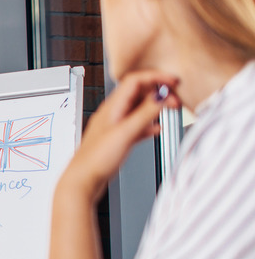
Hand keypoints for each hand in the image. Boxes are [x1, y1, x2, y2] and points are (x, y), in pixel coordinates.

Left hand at [60, 71, 180, 202]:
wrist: (82, 181)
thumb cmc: (95, 159)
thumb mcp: (125, 133)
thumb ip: (144, 114)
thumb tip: (161, 96)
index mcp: (112, 107)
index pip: (134, 81)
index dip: (155, 77)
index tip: (173, 82)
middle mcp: (112, 114)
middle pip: (138, 93)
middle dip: (158, 92)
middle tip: (175, 100)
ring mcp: (114, 126)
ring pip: (138, 109)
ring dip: (155, 107)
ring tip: (171, 110)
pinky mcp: (117, 140)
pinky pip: (136, 126)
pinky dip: (148, 124)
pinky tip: (156, 129)